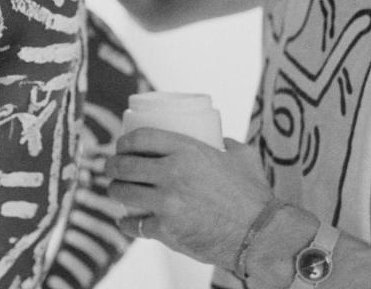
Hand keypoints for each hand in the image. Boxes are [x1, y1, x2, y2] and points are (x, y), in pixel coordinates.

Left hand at [106, 128, 273, 269]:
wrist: (260, 234)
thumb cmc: (253, 193)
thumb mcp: (241, 155)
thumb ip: (227, 143)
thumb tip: (220, 140)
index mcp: (187, 149)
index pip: (141, 137)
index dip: (125, 141)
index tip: (121, 145)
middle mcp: (172, 172)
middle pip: (125, 164)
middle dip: (111, 165)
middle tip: (110, 167)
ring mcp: (166, 203)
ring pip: (124, 193)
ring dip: (114, 190)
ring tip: (116, 190)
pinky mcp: (166, 230)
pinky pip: (135, 224)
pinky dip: (126, 222)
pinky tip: (124, 220)